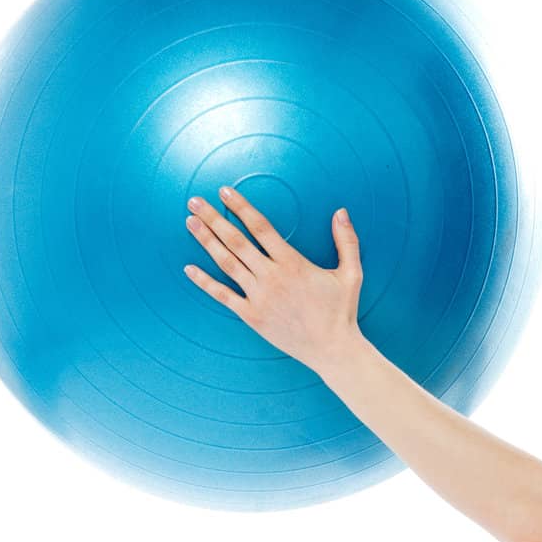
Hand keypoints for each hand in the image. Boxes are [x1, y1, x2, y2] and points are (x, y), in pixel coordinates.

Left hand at [183, 187, 364, 373]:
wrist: (332, 349)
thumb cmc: (341, 312)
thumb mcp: (352, 273)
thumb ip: (346, 240)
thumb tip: (341, 212)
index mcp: (292, 263)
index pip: (260, 228)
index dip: (241, 207)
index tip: (225, 192)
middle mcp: (272, 277)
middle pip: (236, 241)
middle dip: (214, 218)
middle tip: (195, 201)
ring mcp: (259, 297)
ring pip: (227, 264)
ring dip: (206, 241)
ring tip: (190, 223)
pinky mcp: (252, 317)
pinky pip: (223, 296)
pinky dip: (205, 282)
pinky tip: (189, 269)